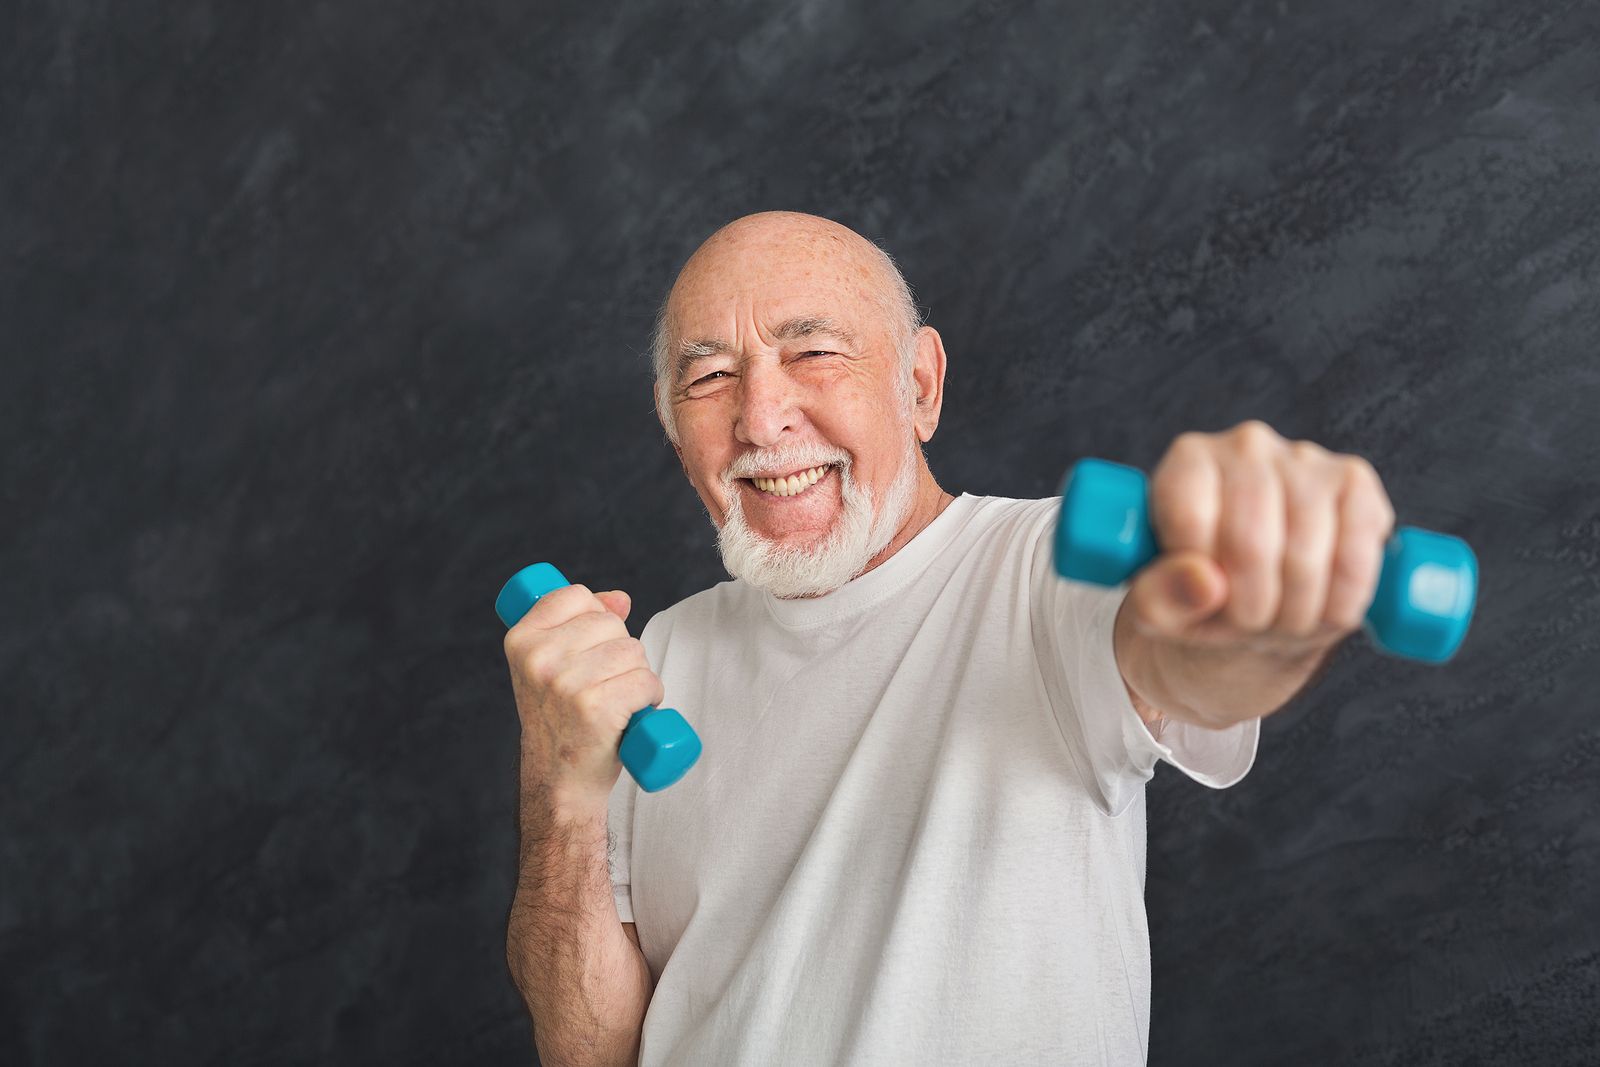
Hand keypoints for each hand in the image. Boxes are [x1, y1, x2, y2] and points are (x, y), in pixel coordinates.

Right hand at [502, 584, 664, 812]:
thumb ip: (581, 624)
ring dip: (637, 676)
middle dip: (621, 651)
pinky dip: (651, 698)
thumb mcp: (554, 666)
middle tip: (603, 685)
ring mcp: (566, 683)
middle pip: (611, 623)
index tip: (591, 646)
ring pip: (633, 651)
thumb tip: (620, 599)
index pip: (576, 596)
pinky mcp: (595, 707)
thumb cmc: (561, 721)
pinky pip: (646, 681)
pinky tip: (631, 714)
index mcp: (521, 640)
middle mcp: (538, 659)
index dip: (596, 615)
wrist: (559, 780)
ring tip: (616, 701)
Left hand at [1124, 419, 1396, 665]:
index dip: (1200, 580)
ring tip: (1280, 620)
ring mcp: (1307, 458)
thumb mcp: (1159, 609)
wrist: (1261, 601)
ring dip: (1295, 613)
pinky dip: (1340, 603)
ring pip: (1306, 555)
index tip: (1206, 603)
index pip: (1190, 519)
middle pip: (1251, 541)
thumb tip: (1204, 583)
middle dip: (1251, 608)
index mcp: (1188, 461)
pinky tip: (1322, 608)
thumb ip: (1160, 598)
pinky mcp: (1356, 483)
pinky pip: (1356, 557)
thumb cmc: (1200, 597)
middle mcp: (1246, 445)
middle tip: (1248, 624)